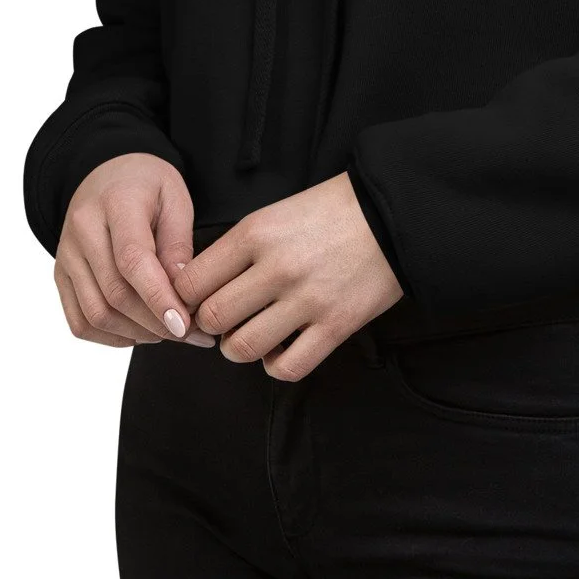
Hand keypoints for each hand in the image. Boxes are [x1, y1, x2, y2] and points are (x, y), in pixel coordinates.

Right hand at [53, 152, 217, 349]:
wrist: (107, 175)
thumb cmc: (147, 187)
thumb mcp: (176, 199)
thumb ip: (178, 244)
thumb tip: (182, 292)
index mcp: (116, 202)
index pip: (132, 259)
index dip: (158, 297)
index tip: (185, 325)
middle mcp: (82, 229)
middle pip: (115, 293)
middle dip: (156, 323)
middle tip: (191, 333)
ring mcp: (66, 255)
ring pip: (96, 314)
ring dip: (137, 334)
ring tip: (169, 332)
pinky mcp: (60, 276)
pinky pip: (80, 322)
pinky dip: (112, 337)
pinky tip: (140, 331)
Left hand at [168, 171, 404, 380]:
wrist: (394, 213)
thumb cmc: (332, 210)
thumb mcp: (275, 214)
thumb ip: (238, 248)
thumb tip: (201, 285)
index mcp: (255, 233)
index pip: (191, 282)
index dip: (185, 298)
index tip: (196, 301)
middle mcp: (276, 268)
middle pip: (212, 318)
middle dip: (209, 326)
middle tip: (222, 321)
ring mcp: (307, 300)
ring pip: (242, 348)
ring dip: (237, 348)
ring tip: (249, 336)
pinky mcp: (336, 326)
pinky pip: (288, 367)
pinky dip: (276, 365)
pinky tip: (281, 349)